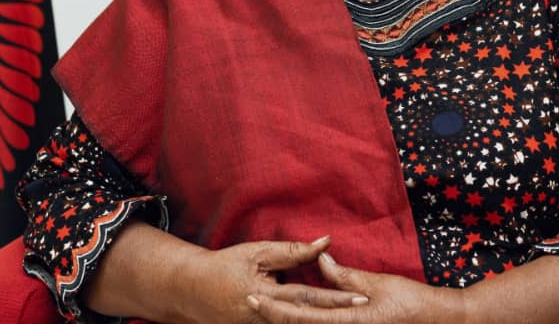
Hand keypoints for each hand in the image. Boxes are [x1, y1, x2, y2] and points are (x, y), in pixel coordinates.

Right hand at [172, 237, 371, 323]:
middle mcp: (267, 319)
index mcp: (268, 297)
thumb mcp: (258, 252)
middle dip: (337, 316)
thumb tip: (326, 241)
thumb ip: (292, 251)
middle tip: (365, 311)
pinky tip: (323, 321)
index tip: (361, 297)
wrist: (193, 290)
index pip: (309, 297)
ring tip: (352, 320)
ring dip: (323, 323)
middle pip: (308, 320)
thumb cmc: (226, 266)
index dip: (336, 297)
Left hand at [248, 252, 464, 323]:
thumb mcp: (379, 285)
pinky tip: (297, 315)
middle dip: (273, 317)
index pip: (300, 318)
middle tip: (249, 303)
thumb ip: (347, 276)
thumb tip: (321, 260)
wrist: (439, 323)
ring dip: (288, 320)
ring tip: (265, 309)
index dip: (274, 310)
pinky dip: (308, 322)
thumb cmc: (412, 304)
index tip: (252, 298)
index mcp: (349, 323)